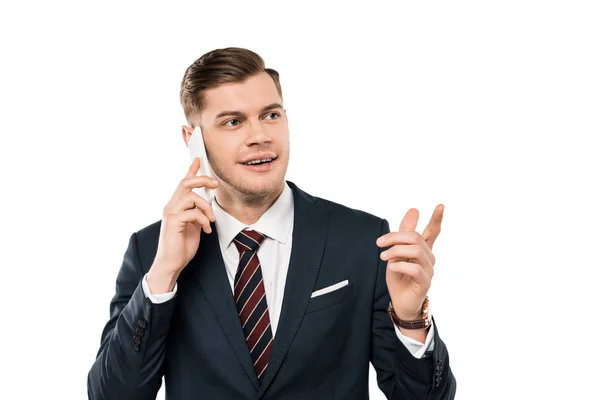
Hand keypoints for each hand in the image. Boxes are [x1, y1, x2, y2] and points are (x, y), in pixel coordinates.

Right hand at [148, 157, 219, 289]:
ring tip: (211, 220)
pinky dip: (203, 219)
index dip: (191, 170)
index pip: (183, 183)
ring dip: (206, 207)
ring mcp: (171, 213)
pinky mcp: (173, 222)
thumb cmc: (182, 246)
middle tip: (216, 183)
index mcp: (176, 205)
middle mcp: (171, 206)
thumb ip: (197, 213)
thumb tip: (206, 205)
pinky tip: (206, 229)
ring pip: (191, 196)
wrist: (171, 263)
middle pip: (185, 183)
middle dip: (202, 179)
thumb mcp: (194, 226)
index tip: (198, 159)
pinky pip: (192, 212)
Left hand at [377, 205, 443, 319]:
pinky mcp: (425, 281)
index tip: (441, 205)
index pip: (433, 231)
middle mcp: (429, 257)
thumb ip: (404, 234)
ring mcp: (428, 269)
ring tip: (383, 256)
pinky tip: (392, 268)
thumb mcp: (397, 252)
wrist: (400, 302)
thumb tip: (414, 210)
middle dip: (395, 236)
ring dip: (396, 250)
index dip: (437, 218)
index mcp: (422, 249)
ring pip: (416, 250)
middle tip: (380, 242)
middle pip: (415, 237)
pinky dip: (399, 265)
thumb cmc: (400, 277)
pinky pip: (414, 268)